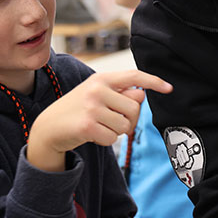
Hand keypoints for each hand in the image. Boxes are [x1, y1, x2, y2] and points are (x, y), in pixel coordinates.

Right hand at [28, 69, 171, 170]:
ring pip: (126, 126)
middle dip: (129, 119)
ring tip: (100, 126)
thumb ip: (118, 92)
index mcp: (101, 78)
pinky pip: (113, 138)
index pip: (134, 76)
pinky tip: (92, 134)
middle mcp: (97, 90)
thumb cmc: (77, 110)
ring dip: (116, 131)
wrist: (48, 127)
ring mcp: (91, 107)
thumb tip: (140, 95)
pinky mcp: (87, 126)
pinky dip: (105, 140)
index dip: (154, 82)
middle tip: (113, 121)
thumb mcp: (96, 94)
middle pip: (135, 108)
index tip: (169, 88)